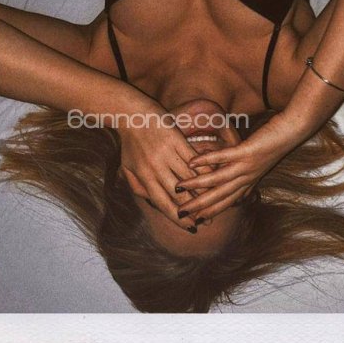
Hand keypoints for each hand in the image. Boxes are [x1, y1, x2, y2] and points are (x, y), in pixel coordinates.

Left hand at [118, 102, 207, 229]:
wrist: (133, 115)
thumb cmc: (130, 143)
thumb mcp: (128, 167)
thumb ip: (138, 186)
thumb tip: (151, 203)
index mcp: (143, 177)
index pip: (162, 202)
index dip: (178, 218)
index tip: (191, 227)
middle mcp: (155, 168)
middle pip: (179, 194)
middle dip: (195, 209)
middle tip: (207, 220)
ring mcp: (166, 153)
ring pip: (189, 178)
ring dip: (203, 192)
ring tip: (214, 202)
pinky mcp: (176, 139)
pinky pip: (194, 159)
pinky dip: (205, 169)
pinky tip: (215, 177)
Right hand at [175, 112, 300, 218]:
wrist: (293, 131)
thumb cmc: (273, 143)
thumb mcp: (256, 162)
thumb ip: (241, 171)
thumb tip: (227, 177)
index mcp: (248, 182)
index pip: (226, 201)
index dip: (210, 211)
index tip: (193, 220)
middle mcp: (247, 178)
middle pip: (219, 196)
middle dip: (199, 205)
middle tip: (180, 213)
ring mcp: (247, 166)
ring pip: (219, 180)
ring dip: (197, 185)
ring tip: (179, 187)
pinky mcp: (247, 151)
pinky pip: (224, 157)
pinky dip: (207, 160)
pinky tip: (192, 162)